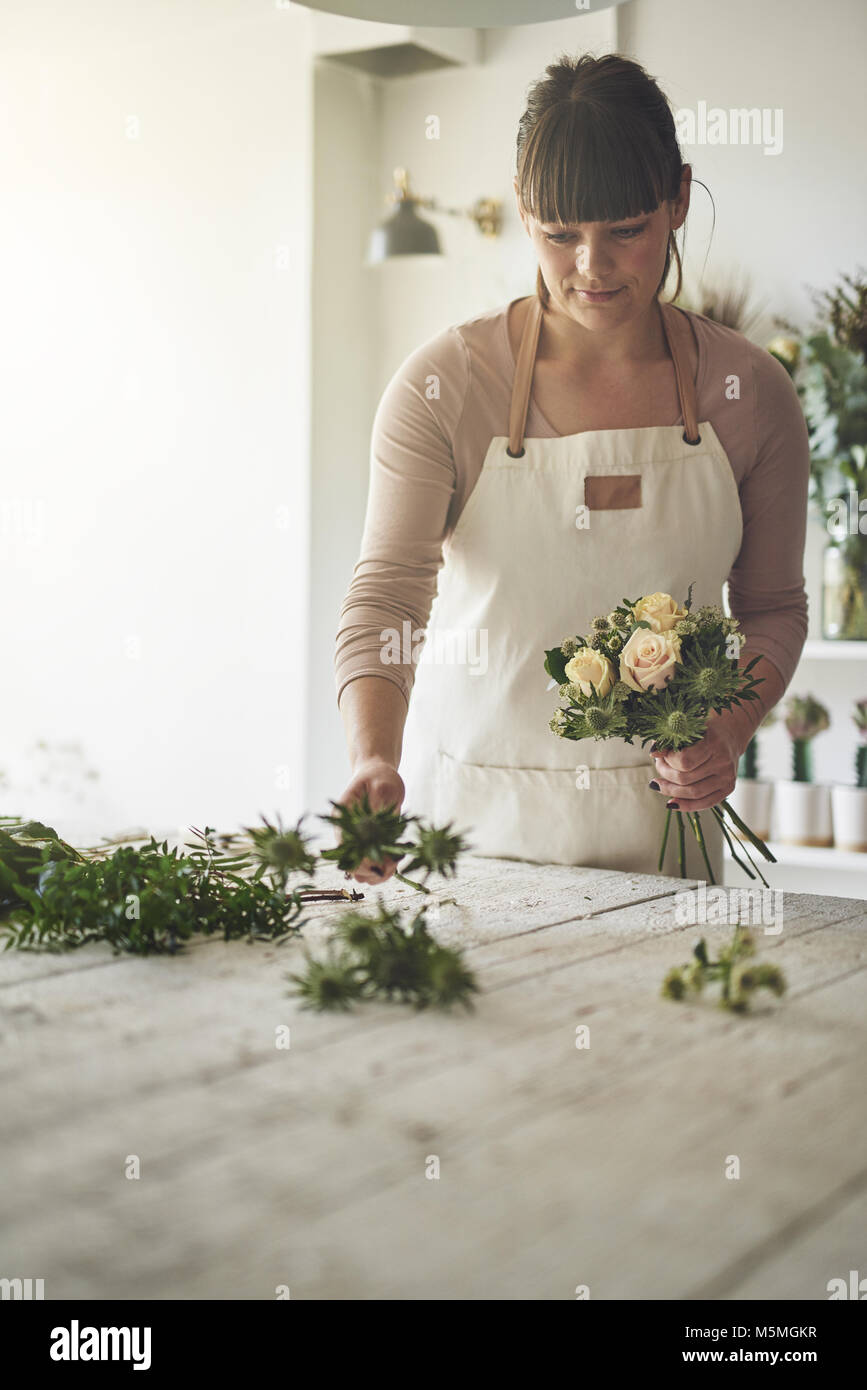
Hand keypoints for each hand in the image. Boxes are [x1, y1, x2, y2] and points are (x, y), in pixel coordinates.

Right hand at [335, 758, 405, 884]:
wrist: (378, 776)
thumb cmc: (379, 777)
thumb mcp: (381, 784)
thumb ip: (377, 802)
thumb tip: (374, 821)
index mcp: (342, 818)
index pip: (343, 846)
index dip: (359, 858)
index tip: (380, 861)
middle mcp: (345, 833)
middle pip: (349, 863)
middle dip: (371, 869)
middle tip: (392, 865)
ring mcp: (355, 841)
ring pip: (359, 870)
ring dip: (376, 873)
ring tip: (395, 864)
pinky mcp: (367, 845)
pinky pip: (370, 866)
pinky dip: (382, 870)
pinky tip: (395, 863)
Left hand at [649, 714, 743, 813]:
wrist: (730, 735)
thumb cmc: (703, 731)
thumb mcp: (687, 729)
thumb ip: (670, 740)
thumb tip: (653, 753)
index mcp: (713, 743)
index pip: (684, 761)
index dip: (667, 761)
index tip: (662, 755)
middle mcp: (723, 761)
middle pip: (685, 779)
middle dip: (665, 775)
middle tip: (659, 767)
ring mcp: (728, 777)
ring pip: (693, 793)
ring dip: (671, 791)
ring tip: (660, 785)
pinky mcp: (729, 788)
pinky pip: (705, 803)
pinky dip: (686, 806)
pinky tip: (671, 803)